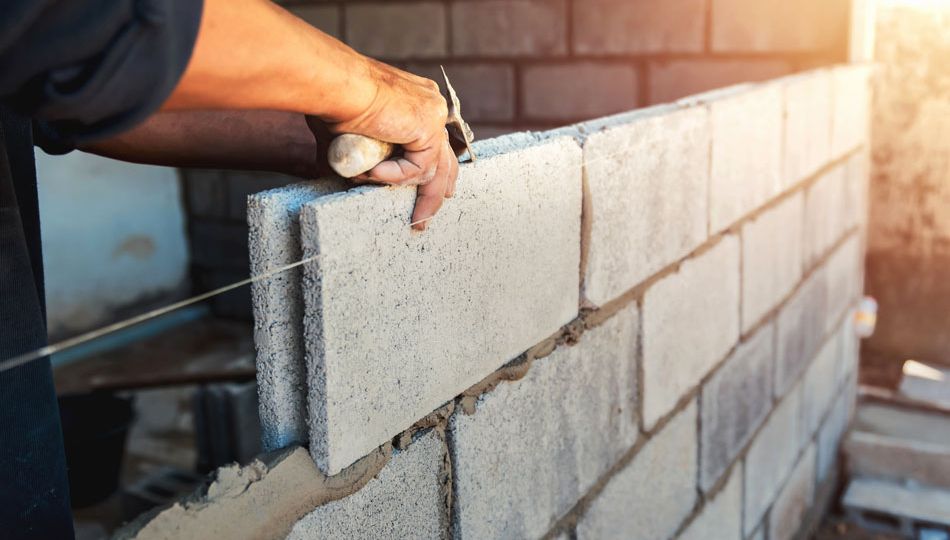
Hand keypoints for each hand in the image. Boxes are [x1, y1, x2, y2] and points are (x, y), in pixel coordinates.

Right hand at [325, 59, 458, 229]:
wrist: (336, 85)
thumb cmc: (333, 103)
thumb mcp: (351, 135)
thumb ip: (360, 154)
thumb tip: (350, 175)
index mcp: (415, 101)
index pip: (432, 142)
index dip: (431, 169)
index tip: (432, 193)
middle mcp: (429, 105)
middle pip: (444, 156)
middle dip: (439, 190)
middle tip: (429, 216)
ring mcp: (432, 114)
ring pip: (435, 168)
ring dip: (418, 195)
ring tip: (410, 218)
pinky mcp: (428, 127)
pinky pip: (417, 168)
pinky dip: (395, 176)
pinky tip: (372, 171)